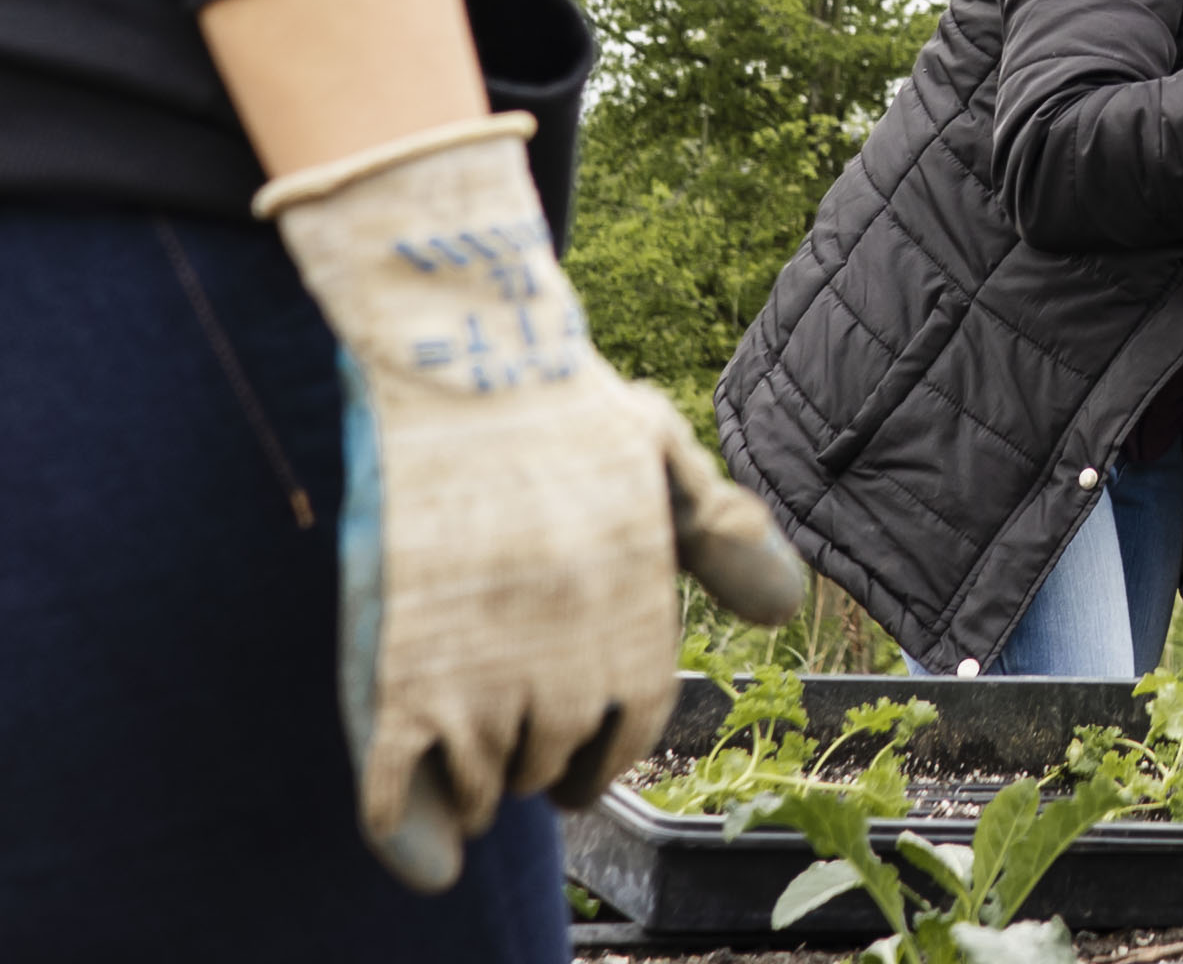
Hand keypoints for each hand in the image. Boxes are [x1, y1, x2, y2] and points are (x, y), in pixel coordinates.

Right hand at [260, 115, 805, 889]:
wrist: (465, 350)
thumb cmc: (565, 405)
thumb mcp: (665, 457)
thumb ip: (721, 535)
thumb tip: (784, 612)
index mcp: (635, 609)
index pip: (632, 725)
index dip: (600, 752)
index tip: (571, 757)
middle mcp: (570, 647)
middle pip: (557, 764)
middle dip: (539, 767)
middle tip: (512, 750)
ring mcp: (483, 659)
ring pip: (484, 784)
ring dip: (476, 789)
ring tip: (465, 764)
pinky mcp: (398, 663)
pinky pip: (399, 786)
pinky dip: (409, 823)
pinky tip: (419, 832)